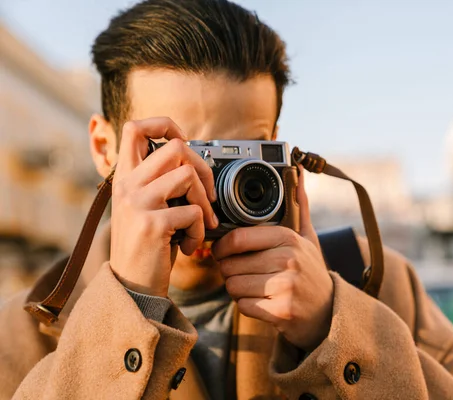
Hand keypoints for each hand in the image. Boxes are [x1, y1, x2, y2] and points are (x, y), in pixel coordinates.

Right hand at [109, 117, 218, 296]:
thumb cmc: (147, 246)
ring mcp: (138, 203)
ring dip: (204, 202)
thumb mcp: (146, 207)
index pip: (134, 127)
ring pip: (188, 175)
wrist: (133, 287)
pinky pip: (194, 213)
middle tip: (206, 195)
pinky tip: (190, 246)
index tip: (183, 141)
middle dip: (203, 168)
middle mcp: (128, 185)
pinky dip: (200, 231)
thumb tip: (193, 162)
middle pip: (175, 147)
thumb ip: (159, 183)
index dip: (164, 124)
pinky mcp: (152, 224)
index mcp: (125, 177)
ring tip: (200, 224)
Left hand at [212, 167, 332, 351]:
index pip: (238, 238)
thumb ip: (299, 206)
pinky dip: (247, 305)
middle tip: (242, 271)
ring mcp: (285, 287)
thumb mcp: (308, 237)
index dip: (222, 246)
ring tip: (253, 286)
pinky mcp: (281, 311)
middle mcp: (288, 260)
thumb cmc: (310, 271)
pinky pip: (243, 305)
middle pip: (231, 264)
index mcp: (289, 238)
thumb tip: (299, 171)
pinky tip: (262, 301)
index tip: (222, 250)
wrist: (328, 310)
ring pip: (233, 285)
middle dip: (230, 270)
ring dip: (237, 288)